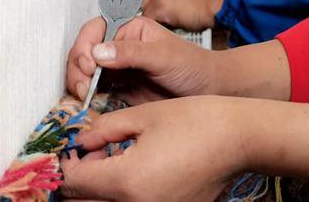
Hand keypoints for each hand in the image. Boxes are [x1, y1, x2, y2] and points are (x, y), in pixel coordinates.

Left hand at [61, 96, 247, 200]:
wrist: (240, 139)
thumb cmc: (198, 121)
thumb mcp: (145, 115)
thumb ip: (104, 129)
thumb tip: (81, 141)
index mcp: (126, 181)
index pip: (73, 182)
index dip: (68, 163)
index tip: (73, 149)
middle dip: (80, 180)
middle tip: (90, 156)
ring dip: (99, 190)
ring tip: (113, 163)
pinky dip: (124, 196)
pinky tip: (136, 173)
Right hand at [65, 16, 214, 105]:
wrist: (205, 91)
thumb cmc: (190, 66)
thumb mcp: (163, 56)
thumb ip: (131, 53)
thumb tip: (97, 51)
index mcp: (130, 28)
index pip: (95, 30)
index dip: (85, 46)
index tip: (89, 66)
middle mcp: (119, 45)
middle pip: (84, 50)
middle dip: (77, 67)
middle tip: (83, 87)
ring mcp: (116, 67)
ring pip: (84, 71)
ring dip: (77, 82)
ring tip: (84, 96)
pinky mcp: (117, 88)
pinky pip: (93, 90)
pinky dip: (85, 96)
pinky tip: (87, 103)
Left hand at [142, 0, 225, 31]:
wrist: (211, 6)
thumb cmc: (198, 5)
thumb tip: (141, 13)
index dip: (144, 7)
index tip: (151, 14)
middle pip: (139, 6)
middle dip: (149, 16)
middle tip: (167, 19)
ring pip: (143, 15)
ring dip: (154, 22)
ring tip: (171, 21)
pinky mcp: (159, 6)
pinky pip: (149, 23)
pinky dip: (158, 28)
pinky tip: (172, 24)